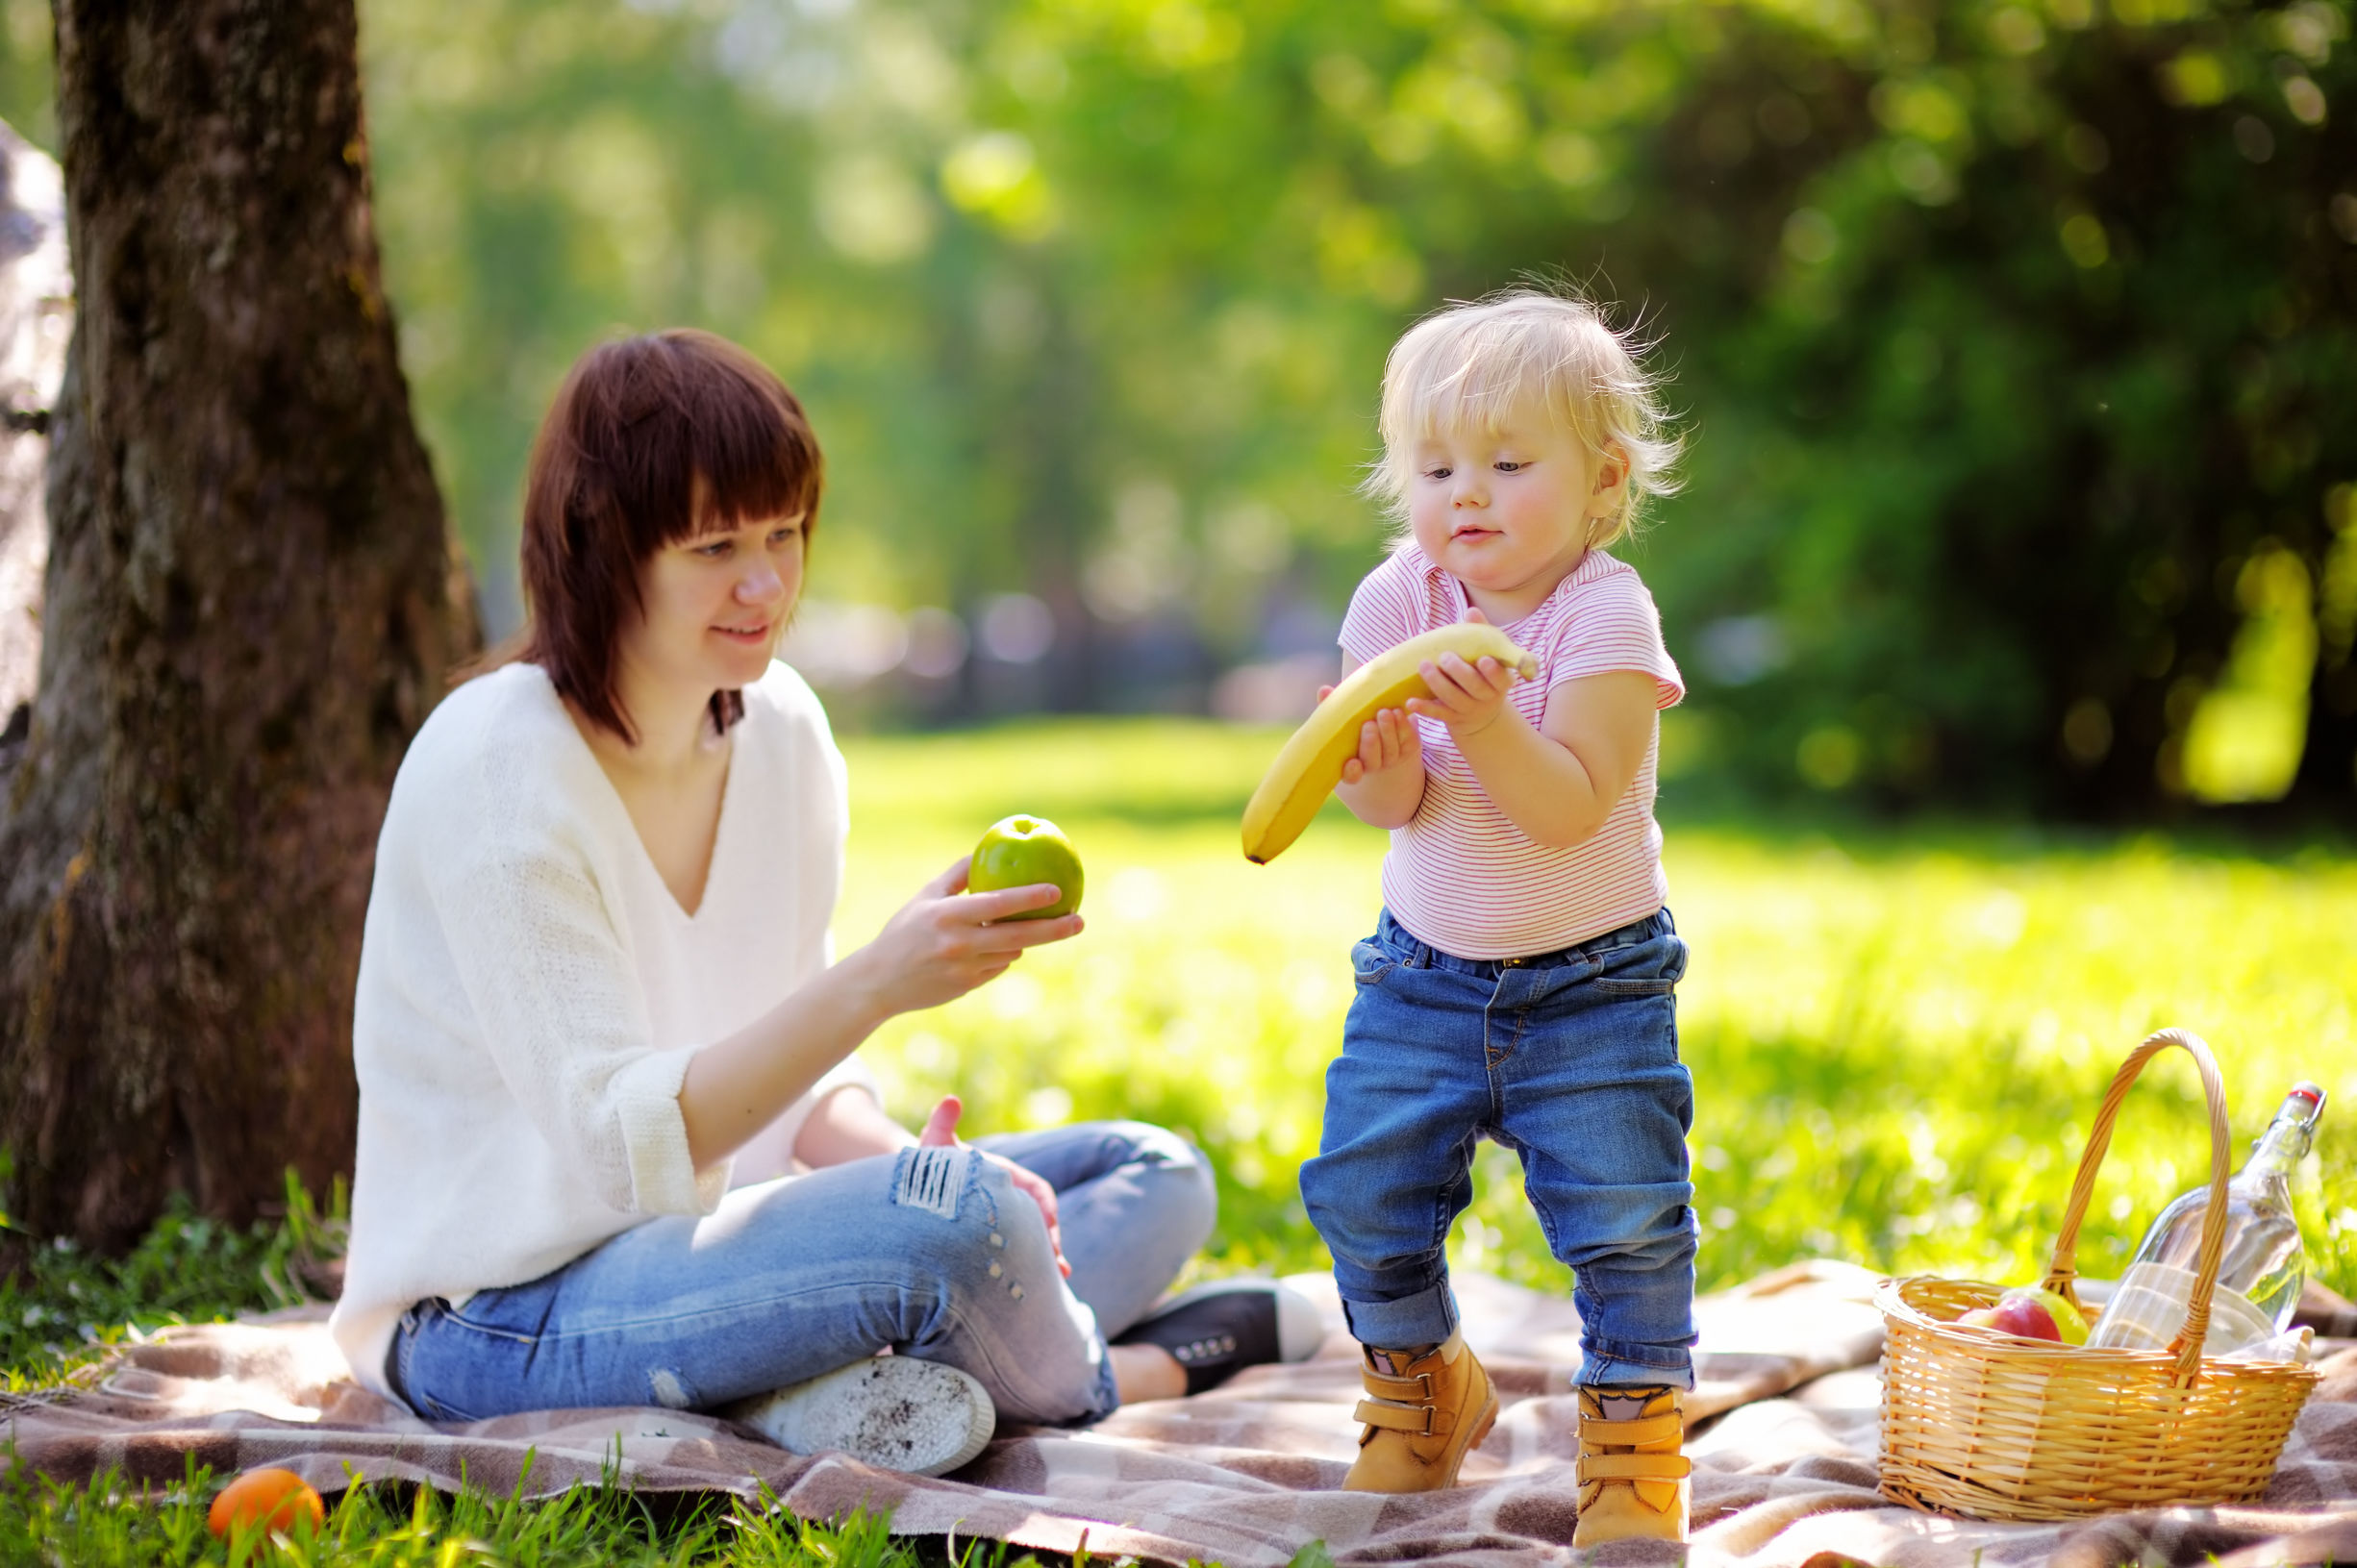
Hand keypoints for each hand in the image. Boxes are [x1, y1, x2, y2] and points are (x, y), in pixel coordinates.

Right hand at [848, 859, 1082, 1020]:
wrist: (879, 981)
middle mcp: (959, 944)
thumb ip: (957, 875)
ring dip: (1022, 939)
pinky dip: (1003, 955)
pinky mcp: (968, 987)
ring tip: (1030, 928)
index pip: (998, 904)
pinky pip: (999, 966)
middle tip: (1080, 921)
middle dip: (1054, 929)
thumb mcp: (925, 897)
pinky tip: (995, 947)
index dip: (1030, 896)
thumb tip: (985, 850)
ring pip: (1011, 951)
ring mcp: (965, 969)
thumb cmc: (904, 931)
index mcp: (948, 916)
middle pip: (1018, 935)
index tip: (1058, 890)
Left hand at [917, 1094, 1070, 1277]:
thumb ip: (942, 1125)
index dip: (1046, 1207)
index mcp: (1009, 1177)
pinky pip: (1021, 1256)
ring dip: (1047, 1260)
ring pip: (1035, 1242)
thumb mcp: (935, 1144)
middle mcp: (1014, 1201)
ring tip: (1057, 1279)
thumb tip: (950, 1101)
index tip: (1049, 1223)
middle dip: (1051, 1241)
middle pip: (1042, 1222)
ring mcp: (1009, 1223)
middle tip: (1056, 1262)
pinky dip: (1031, 1270)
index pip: (1038, 1191)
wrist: (921, 1186)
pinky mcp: (999, 1242)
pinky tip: (1033, 1292)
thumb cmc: (931, 1164)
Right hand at [1321, 683, 1421, 785]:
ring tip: (1384, 712)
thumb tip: (1324, 690)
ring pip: (1391, 751)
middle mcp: (1372, 764)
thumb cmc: (1356, 721)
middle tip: (1368, 724)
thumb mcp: (1342, 715)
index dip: (1352, 772)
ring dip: (1388, 731)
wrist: (1385, 721)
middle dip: (1371, 744)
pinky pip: (1407, 740)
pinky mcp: (1408, 747)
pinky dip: (1403, 726)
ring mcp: (1391, 757)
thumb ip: (1332, 706)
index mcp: (1351, 762)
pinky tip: (1397, 712)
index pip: (1350, 776)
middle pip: (1373, 762)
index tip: (1352, 763)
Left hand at [1405, 608, 1513, 736]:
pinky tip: (1410, 701)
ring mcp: (1469, 710)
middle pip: (1475, 688)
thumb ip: (1481, 634)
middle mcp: (1488, 698)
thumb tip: (1472, 611)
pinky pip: (1438, 715)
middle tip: (1445, 656)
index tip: (1483, 659)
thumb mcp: (1488, 656)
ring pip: (1454, 699)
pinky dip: (1424, 709)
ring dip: (1438, 684)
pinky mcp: (1452, 719)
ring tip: (1423, 666)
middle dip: (1460, 672)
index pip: (1501, 678)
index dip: (1493, 671)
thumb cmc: (1483, 673)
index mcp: (1501, 682)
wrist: (1481, 712)